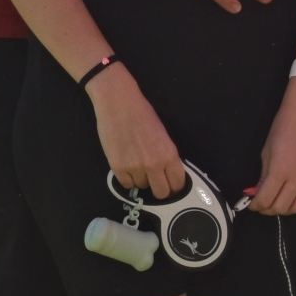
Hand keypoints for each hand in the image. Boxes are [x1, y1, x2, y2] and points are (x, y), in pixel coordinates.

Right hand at [86, 65, 185, 199]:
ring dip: (140, 179)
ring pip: (142, 187)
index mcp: (169, 155)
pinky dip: (127, 178)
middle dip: (159, 188)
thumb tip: (166, 173)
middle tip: (153, 180)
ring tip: (135, 164)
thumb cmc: (142, 113)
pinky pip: (126, 184)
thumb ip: (166, 156)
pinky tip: (125, 165)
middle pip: (161, 193)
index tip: (169, 183)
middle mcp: (154, 165)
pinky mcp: (117, 167)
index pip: (178, 184)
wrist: (118, 103)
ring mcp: (135, 167)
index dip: (174, 186)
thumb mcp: (163, 135)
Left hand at [246, 77, 295, 215]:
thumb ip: (263, 176)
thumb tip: (256, 192)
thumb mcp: (266, 152)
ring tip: (275, 203)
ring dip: (283, 210)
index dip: (255, 205)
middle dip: (267, 210)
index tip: (250, 204)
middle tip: (261, 204)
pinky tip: (291, 198)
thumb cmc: (282, 129)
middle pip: (281, 207)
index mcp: (280, 171)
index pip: (266, 199)